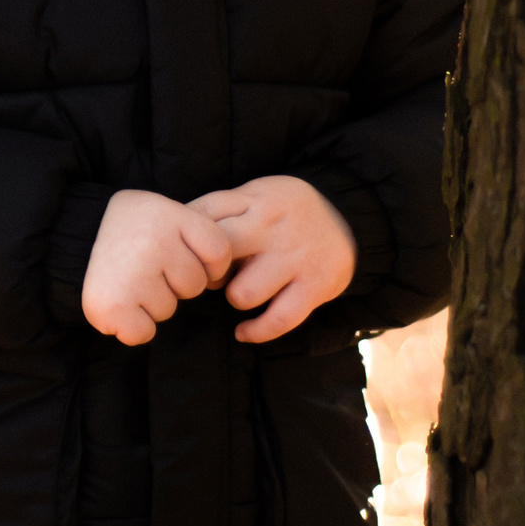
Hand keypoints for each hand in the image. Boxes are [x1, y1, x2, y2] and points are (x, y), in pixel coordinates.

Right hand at [81, 189, 232, 345]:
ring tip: (127, 279)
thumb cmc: (130, 234)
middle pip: (195, 284)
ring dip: (152, 303)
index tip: (175, 248)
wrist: (71, 238)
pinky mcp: (113, 304)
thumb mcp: (166, 216)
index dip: (203, 260)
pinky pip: (144, 332)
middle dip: (174, 283)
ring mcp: (133, 273)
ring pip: (169, 308)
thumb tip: (225, 280)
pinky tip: (118, 303)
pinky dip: (133, 327)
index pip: (219, 253)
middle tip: (143, 264)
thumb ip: (198, 239)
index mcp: (171, 214)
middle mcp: (153, 240)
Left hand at [188, 175, 355, 343]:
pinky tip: (244, 331)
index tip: (187, 252)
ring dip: (235, 298)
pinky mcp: (314, 287)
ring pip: (243, 293)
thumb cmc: (285, 212)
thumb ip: (221, 209)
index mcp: (254, 200)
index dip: (187, 240)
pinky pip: (278, 319)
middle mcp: (273, 228)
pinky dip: (256, 331)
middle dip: (206, 271)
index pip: (203, 216)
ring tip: (240, 292)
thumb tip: (173, 232)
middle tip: (211, 276)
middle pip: (218, 255)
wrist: (351, 219)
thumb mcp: (255, 195)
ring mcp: (294, 259)